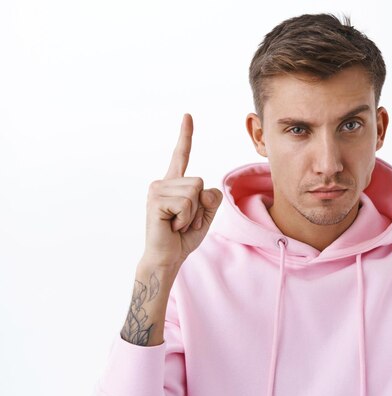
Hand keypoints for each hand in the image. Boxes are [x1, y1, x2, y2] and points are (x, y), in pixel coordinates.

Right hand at [143, 113, 222, 272]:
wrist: (167, 257)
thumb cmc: (184, 237)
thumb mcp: (205, 215)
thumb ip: (211, 198)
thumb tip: (205, 188)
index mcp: (174, 183)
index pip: (182, 155)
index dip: (186, 135)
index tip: (188, 115)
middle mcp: (163, 182)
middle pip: (200, 181)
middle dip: (200, 207)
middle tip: (184, 221)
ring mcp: (157, 190)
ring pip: (195, 192)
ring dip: (193, 214)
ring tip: (177, 224)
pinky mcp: (156, 200)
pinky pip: (187, 203)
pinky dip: (185, 218)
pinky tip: (172, 226)